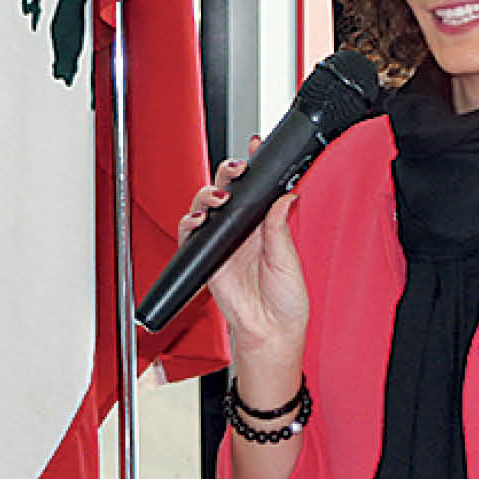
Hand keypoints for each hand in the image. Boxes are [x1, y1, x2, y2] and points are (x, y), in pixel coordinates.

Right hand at [176, 142, 309, 363]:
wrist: (269, 332)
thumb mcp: (288, 259)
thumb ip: (279, 227)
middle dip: (228, 173)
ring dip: (208, 195)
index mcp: (265, 226)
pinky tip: (199, 219)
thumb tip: (284, 196)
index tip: (256, 146)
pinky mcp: (206, 258)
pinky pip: (190, 236)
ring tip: (219, 197)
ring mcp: (222, 243)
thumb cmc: (285, 302)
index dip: (253, 165)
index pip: (256, 188)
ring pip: (206, 206)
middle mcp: (241, 231)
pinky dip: (190, 223)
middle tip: (237, 169)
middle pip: (227, 190)